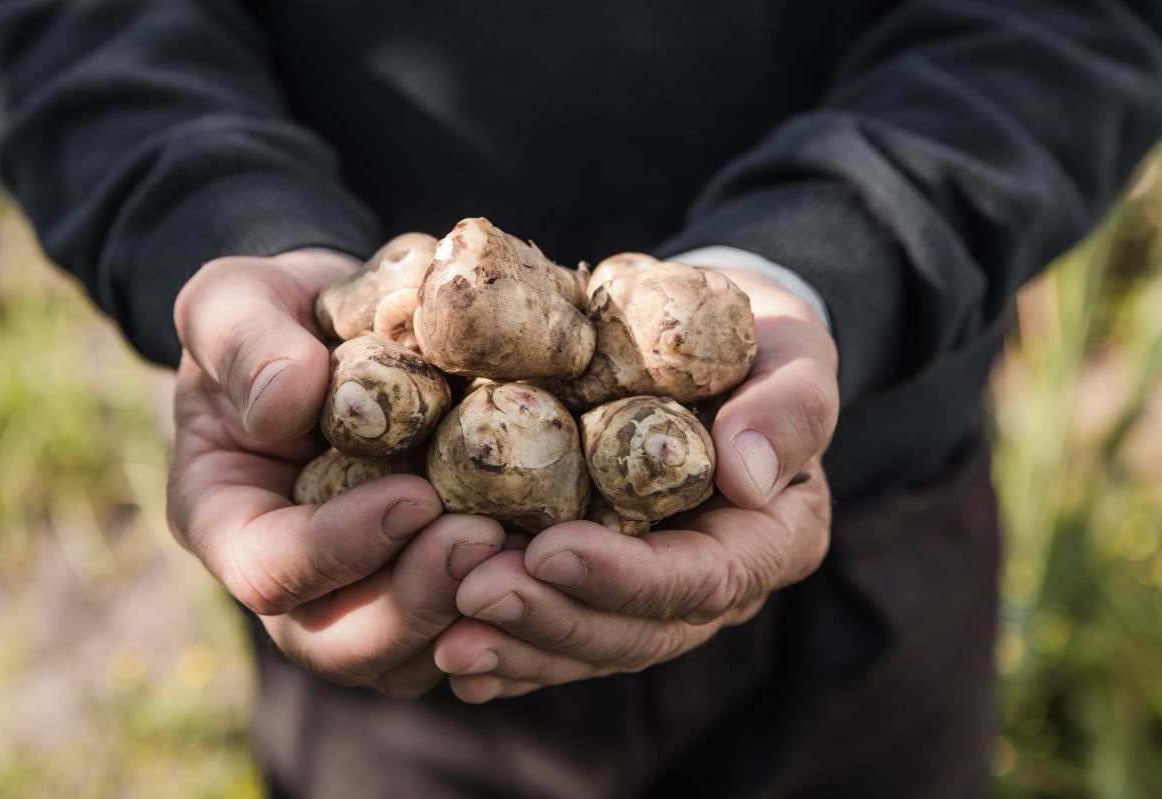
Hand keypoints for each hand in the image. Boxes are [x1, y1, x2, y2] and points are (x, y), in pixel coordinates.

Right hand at [167, 250, 503, 697]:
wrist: (341, 326)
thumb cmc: (276, 313)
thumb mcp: (238, 303)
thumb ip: (246, 346)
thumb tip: (286, 405)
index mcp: (228, 520)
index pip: (269, 570)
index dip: (339, 549)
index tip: (413, 497)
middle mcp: (293, 580)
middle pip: (340, 644)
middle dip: (416, 602)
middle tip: (484, 537)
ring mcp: (360, 595)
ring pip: (409, 657)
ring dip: (470, 615)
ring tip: (527, 551)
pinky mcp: (426, 587)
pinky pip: (466, 632)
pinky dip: (511, 608)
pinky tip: (556, 557)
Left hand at [434, 270, 837, 700]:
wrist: (718, 345)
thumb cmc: (764, 346)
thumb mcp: (795, 358)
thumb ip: (788, 412)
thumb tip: (746, 477)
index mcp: (769, 541)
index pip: (702, 580)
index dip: (625, 578)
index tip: (550, 549)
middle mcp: (711, 583)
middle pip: (635, 632)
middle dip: (551, 621)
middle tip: (471, 594)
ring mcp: (653, 592)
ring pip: (587, 643)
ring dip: (515, 645)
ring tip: (443, 640)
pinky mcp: (603, 582)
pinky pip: (555, 625)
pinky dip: (504, 646)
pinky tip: (441, 650)